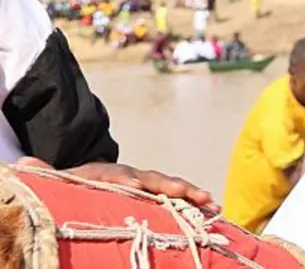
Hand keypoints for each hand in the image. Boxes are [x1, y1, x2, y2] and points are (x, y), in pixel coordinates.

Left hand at [16, 157, 216, 210]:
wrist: (84, 182)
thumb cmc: (70, 188)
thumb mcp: (56, 183)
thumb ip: (44, 175)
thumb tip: (23, 162)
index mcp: (106, 175)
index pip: (119, 176)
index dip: (129, 180)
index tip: (139, 187)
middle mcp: (129, 177)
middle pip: (154, 180)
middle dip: (174, 187)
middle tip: (192, 194)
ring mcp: (144, 186)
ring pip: (170, 188)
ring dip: (191, 194)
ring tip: (210, 203)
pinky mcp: (153, 198)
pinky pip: (175, 199)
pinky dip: (193, 203)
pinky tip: (213, 210)